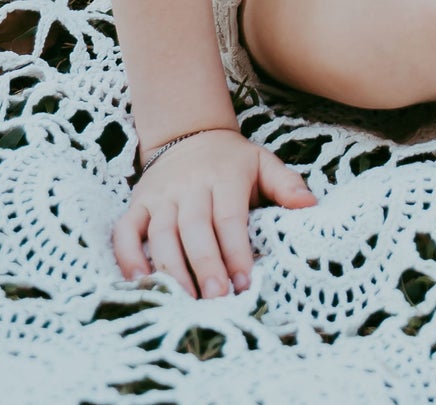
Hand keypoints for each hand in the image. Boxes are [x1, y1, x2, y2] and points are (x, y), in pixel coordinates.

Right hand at [113, 129, 316, 297]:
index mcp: (224, 177)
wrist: (189, 134)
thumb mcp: (264, 163)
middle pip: (195, 230)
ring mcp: (159, 196)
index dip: (236, 251)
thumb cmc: (233, 160)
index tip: (246, 282)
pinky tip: (140, 281)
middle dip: (205, 265)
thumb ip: (286, 184)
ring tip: (185, 300)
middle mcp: (189, 187)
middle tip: (216, 298)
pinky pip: (125, 231)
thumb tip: (310, 205)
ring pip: (160, 235)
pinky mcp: (137, 204)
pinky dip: (128, 255)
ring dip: (171, 269)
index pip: (229, 218)